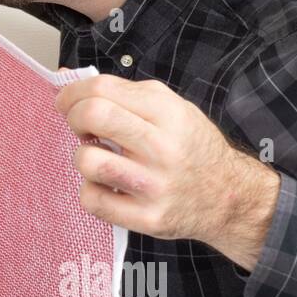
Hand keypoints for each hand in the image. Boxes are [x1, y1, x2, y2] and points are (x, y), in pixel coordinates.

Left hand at [54, 74, 280, 270]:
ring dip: (82, 156)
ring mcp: (155, 185)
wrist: (230, 197)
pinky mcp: (148, 217)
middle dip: (73, 116)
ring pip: (88, 161)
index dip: (72, 92)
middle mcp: (162, 147)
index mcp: (167, 112)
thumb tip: (66, 79)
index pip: (103, 89)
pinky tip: (107, 186)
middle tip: (79, 125)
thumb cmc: (191, 148)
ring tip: (98, 157)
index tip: (67, 100)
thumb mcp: (171, 108)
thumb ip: (123, 93)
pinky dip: (91, 191)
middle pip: (93, 116)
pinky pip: (93, 200)